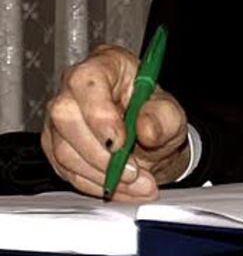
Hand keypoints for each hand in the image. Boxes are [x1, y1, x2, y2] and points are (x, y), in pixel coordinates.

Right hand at [41, 45, 188, 198]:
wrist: (150, 139)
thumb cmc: (156, 116)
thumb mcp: (171, 114)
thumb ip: (163, 119)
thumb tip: (146, 129)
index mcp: (106, 65)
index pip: (87, 81)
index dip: (99, 115)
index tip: (120, 143)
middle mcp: (75, 88)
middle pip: (65, 117)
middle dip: (100, 155)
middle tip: (134, 173)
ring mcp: (61, 118)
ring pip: (64, 150)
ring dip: (102, 176)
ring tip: (137, 186)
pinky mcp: (57, 145)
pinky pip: (66, 170)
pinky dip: (95, 186)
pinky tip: (120, 190)